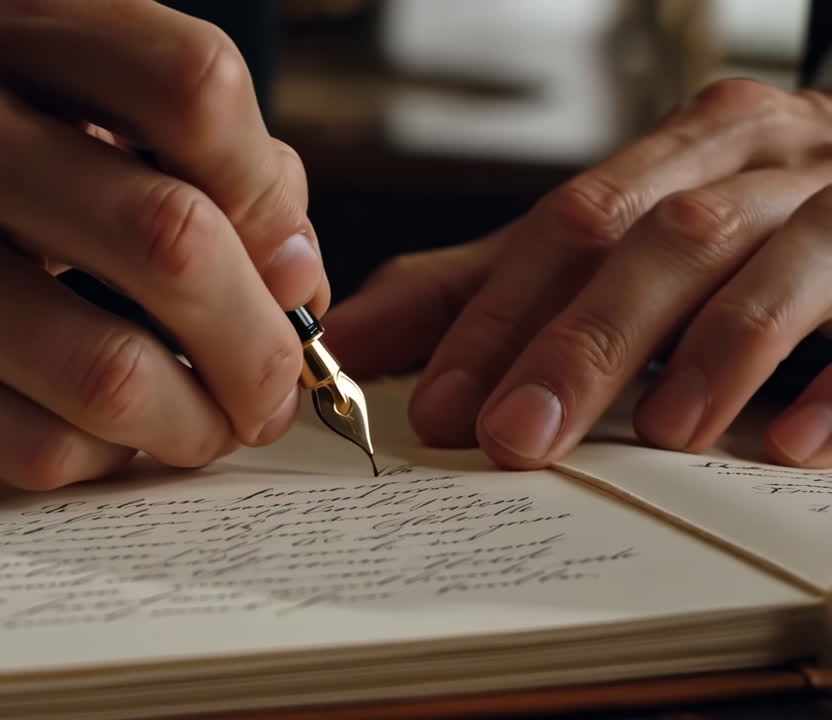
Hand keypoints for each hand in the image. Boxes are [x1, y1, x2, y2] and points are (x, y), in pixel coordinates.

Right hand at [0, 0, 326, 487]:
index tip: (278, 262)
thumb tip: (293, 260)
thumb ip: (161, 155)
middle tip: (269, 388)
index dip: (268, 190)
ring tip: (204, 428)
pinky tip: (98, 440)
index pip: (190, 81)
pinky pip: (32, 441)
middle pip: (168, 234)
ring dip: (191, 423)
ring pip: (108, 367)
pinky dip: (98, 458)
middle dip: (256, 341)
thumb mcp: (5, 103)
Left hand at [324, 79, 831, 468]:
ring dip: (713, 350)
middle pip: (658, 239)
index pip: (568, 223)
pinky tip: (792, 441)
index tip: (435, 403)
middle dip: (581, 341)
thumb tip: (352, 338)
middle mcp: (760, 163)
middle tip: (513, 435)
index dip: (496, 313)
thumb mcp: (611, 241)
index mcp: (680, 151)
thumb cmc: (738, 223)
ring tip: (662, 436)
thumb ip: (488, 285)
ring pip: (772, 259)